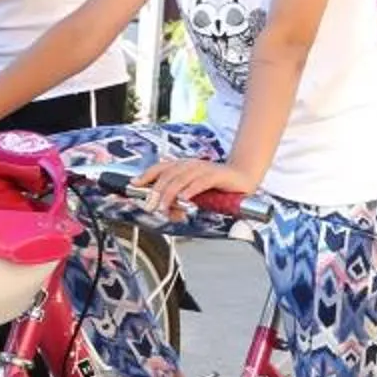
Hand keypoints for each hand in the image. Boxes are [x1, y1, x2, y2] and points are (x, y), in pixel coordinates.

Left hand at [134, 155, 255, 216]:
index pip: (160, 168)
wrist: (243, 179)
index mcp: (184, 166)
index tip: (133, 185)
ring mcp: (203, 169)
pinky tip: (184, 199)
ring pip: (180, 179)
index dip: (146, 175)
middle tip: (149, 206)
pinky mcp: (216, 175)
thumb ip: (180, 202)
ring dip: (169, 194)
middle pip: (167, 175)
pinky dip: (190, 191)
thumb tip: (168, 212)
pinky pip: (200, 182)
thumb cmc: (218, 187)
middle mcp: (191, 165)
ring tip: (163, 208)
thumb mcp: (195, 194)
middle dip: (155, 191)